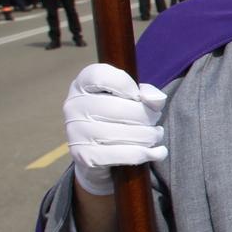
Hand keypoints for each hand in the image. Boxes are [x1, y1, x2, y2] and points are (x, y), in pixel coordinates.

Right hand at [64, 63, 166, 197]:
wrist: (95, 153)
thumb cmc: (116, 118)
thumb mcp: (130, 99)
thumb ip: (146, 94)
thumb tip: (156, 100)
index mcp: (81, 84)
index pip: (101, 76)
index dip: (126, 85)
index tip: (138, 96)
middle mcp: (73, 106)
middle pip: (120, 108)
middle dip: (147, 116)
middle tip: (155, 120)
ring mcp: (76, 132)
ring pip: (125, 133)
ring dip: (149, 136)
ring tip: (156, 135)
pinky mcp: (84, 155)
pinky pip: (124, 154)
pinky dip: (146, 154)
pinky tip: (158, 152)